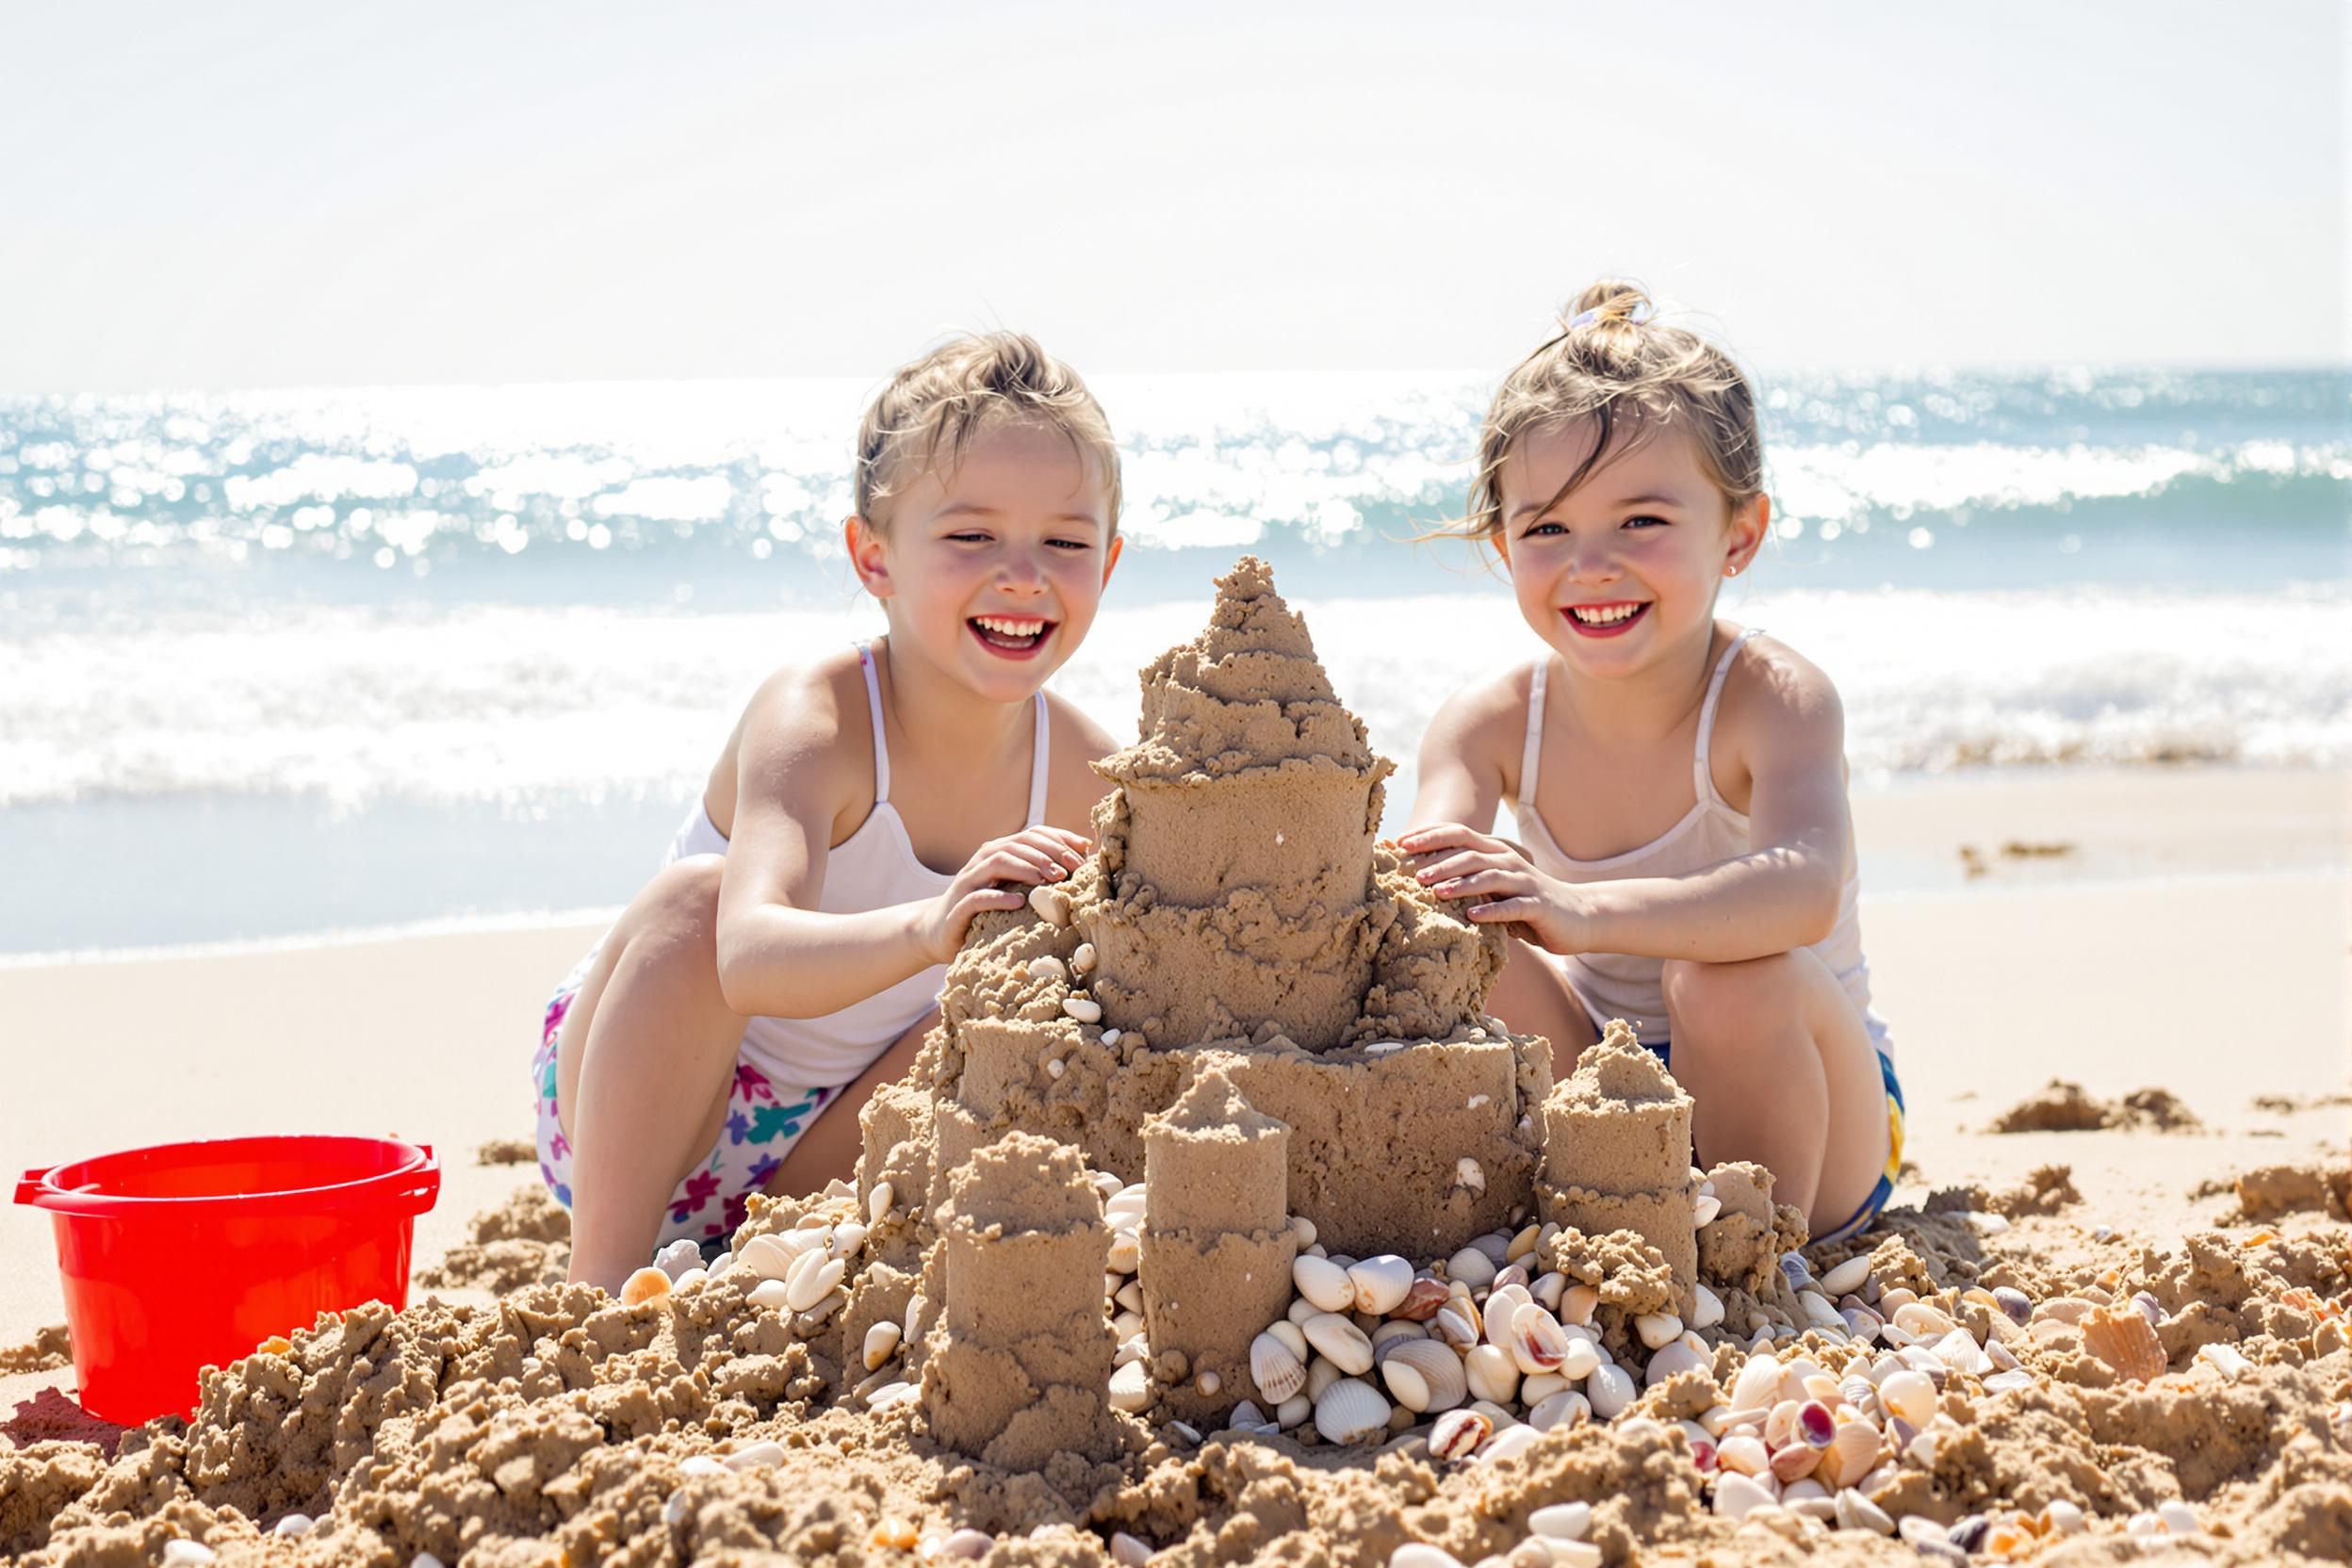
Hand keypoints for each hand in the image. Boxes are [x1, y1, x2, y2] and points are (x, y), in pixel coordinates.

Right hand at [915, 825, 1092, 963]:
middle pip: (1018, 844)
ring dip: (1027, 868)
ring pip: (998, 862)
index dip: (1059, 839)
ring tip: (1051, 880)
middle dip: (1048, 853)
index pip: (1033, 834)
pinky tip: (1019, 901)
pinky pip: (979, 897)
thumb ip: (1040, 873)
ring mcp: (969, 880)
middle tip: (1072, 868)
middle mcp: (984, 859)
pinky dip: (1000, 897)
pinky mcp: (959, 905)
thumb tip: (1082, 859)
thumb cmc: (988, 910)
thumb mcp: (1015, 887)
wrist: (940, 931)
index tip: (1084, 851)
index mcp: (1001, 851)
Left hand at [1394, 822, 1588, 953]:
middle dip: (1438, 860)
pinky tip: (1471, 917)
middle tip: (1411, 871)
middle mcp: (1509, 862)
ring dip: (1461, 883)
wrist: (1580, 916)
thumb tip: (1422, 882)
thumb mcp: (1496, 890)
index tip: (1400, 843)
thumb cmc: (1528, 904)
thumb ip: (1469, 882)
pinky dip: (1491, 911)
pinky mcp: (1538, 906)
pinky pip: (1513, 907)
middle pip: (1470, 853)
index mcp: (1496, 854)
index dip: (1429, 836)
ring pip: (1489, 876)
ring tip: (1435, 891)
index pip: (1458, 835)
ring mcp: (1525, 883)